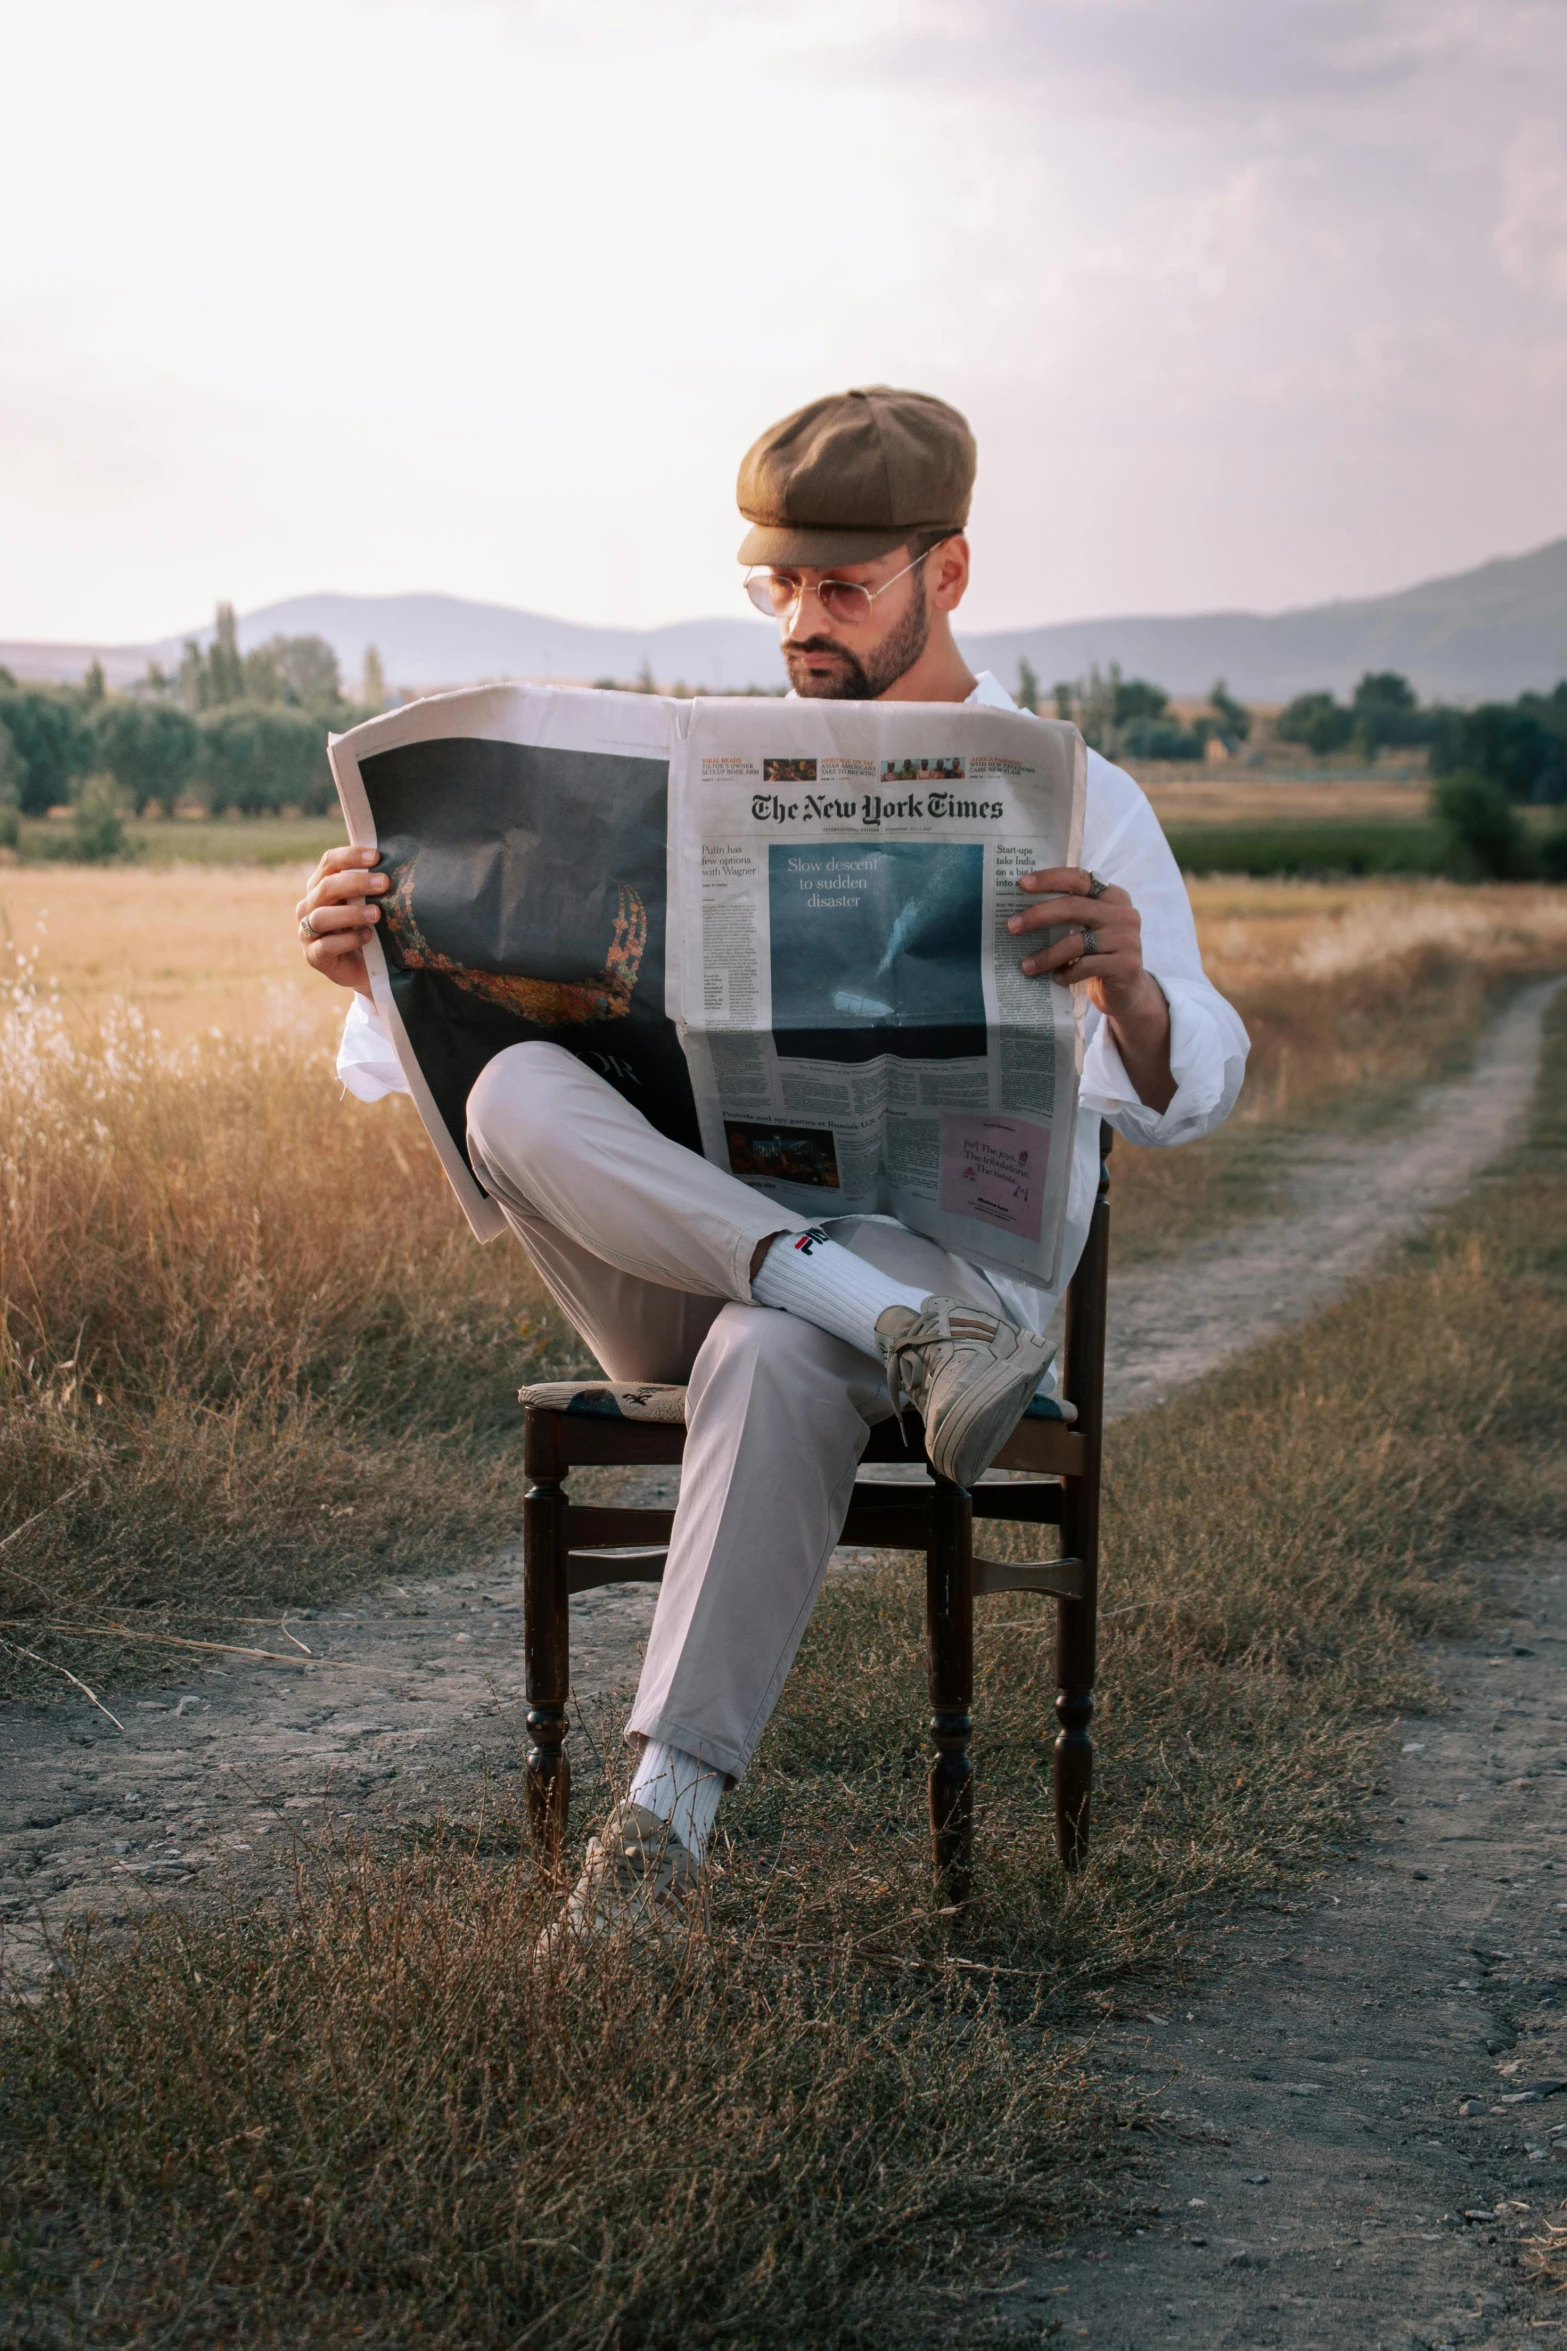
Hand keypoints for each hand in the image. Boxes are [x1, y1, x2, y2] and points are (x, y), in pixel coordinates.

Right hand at [296, 845, 388, 997]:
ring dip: (352, 913)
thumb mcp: (370, 903)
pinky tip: (367, 937)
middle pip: (327, 887)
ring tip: (377, 914)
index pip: (329, 862)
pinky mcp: (313, 956)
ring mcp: (307, 932)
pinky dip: (348, 940)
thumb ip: (373, 885)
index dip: (350, 856)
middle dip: (357, 883)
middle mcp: (309, 905)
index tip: (377, 856)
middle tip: (384, 883)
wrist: (367, 969)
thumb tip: (397, 860)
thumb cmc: (370, 927)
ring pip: (322, 916)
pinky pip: (326, 946)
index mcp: (321, 885)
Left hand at [1007, 867, 1143, 1013]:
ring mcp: (1127, 940)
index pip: (1080, 879)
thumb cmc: (1099, 954)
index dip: (1050, 879)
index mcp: (1114, 896)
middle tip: (1012, 926)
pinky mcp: (1125, 965)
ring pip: (1076, 943)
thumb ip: (1070, 912)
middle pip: (1073, 907)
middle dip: (1038, 915)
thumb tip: (1022, 906)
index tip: (1022, 884)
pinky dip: (1066, 973)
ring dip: (1046, 956)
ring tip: (1026, 966)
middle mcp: (1124, 914)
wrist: (1128, 990)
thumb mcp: (1090, 927)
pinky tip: (1056, 978)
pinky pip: (1085, 967)